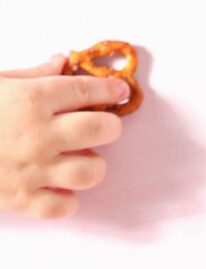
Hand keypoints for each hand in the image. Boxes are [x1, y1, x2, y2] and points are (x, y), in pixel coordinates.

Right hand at [0, 55, 129, 218]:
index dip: (111, 90)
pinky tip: (59, 187)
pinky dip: (67, 199)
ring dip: (92, 164)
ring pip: (92, 171)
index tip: (120, 91)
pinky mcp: (22, 199)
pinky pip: (64, 207)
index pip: (88, 91)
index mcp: (32, 98)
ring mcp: (33, 169)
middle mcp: (39, 134)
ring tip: (79, 158)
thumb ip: (32, 74)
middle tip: (101, 126)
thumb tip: (63, 62)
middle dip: (109, 126)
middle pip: (102, 131)